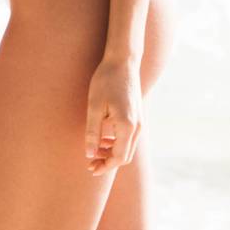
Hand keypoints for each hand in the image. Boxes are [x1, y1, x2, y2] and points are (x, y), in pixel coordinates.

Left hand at [84, 57, 141, 175]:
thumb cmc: (106, 81)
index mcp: (127, 126)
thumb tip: (89, 154)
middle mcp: (137, 127)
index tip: (90, 168)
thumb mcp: (94, 107)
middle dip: (108, 161)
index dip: (104, 166)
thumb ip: (92, 132)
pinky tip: (104, 137)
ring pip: (128, 147)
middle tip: (90, 162)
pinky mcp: (138, 116)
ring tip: (95, 150)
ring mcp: (140, 122)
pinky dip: (117, 143)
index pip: (118, 158)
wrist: (123, 61)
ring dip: (112, 152)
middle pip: (125, 156)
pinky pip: (129, 137)